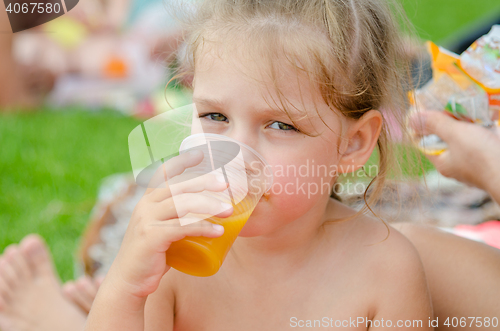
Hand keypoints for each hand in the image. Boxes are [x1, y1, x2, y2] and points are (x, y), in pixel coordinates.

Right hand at [107, 150, 231, 297]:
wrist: (128, 280)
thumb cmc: (151, 255)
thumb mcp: (161, 229)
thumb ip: (176, 219)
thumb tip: (207, 214)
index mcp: (147, 200)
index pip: (162, 173)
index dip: (181, 161)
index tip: (200, 154)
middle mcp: (145, 206)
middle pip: (179, 186)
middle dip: (204, 183)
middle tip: (226, 185)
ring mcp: (147, 220)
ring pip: (183, 205)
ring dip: (209, 206)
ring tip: (229, 211)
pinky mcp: (151, 237)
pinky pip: (182, 228)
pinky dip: (203, 228)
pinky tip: (218, 232)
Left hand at [410, 110, 499, 191]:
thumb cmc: (482, 155)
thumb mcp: (456, 135)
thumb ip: (435, 125)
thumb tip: (411, 119)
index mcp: (443, 162)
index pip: (424, 142)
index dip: (422, 125)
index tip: (425, 108)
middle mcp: (457, 165)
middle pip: (445, 139)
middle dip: (446, 121)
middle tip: (448, 103)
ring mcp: (475, 163)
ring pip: (464, 139)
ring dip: (465, 123)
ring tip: (466, 106)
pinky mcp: (490, 157)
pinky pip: (481, 140)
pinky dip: (481, 128)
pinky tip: (485, 116)